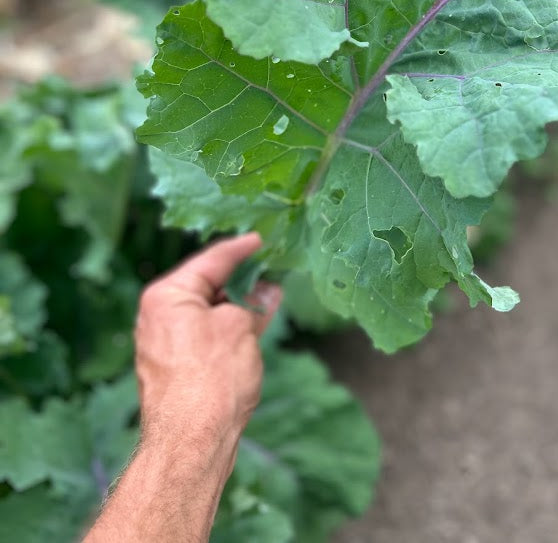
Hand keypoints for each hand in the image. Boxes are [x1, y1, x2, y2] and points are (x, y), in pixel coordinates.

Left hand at [135, 234, 281, 446]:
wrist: (191, 446)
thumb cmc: (211, 380)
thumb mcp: (241, 329)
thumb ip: (254, 303)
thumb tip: (268, 290)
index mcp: (166, 296)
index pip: (210, 260)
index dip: (241, 248)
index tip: (263, 239)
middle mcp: (158, 316)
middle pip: (207, 286)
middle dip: (241, 279)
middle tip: (271, 266)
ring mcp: (164, 345)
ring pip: (208, 313)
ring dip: (238, 306)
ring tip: (269, 296)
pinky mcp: (175, 370)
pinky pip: (206, 336)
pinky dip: (229, 329)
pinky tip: (253, 328)